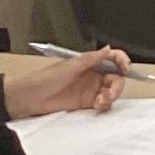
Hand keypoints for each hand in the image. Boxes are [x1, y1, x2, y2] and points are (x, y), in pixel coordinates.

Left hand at [2, 50, 128, 118]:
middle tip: (111, 91)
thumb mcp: (70, 65)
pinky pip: (103, 103)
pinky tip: (98, 105)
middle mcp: (91, 74)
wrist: (28, 98)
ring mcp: (89, 89)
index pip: (112, 58)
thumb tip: (109, 49)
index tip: (126, 68)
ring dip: (111, 95)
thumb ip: (92, 58)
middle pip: (116, 76)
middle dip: (117, 84)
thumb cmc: (43, 79)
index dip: (122, 61)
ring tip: (102, 100)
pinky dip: (104, 104)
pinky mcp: (86, 103)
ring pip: (111, 91)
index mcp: (89, 62)